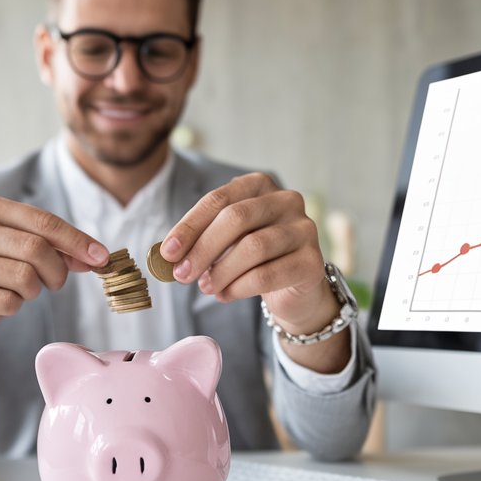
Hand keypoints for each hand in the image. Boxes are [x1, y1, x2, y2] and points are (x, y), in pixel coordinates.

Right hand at [0, 196, 107, 388]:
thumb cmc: (1, 271)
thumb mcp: (30, 251)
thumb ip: (62, 249)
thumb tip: (98, 258)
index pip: (44, 221)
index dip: (77, 241)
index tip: (102, 259)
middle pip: (36, 248)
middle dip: (57, 271)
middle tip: (56, 283)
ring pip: (24, 277)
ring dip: (34, 290)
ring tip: (22, 290)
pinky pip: (8, 302)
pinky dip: (15, 306)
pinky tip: (2, 302)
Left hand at [159, 173, 335, 334]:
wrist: (294, 289)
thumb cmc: (253, 259)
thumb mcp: (225, 242)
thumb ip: (200, 241)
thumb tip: (168, 255)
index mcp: (260, 185)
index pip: (219, 199)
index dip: (190, 226)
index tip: (168, 252)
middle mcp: (287, 200)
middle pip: (237, 218)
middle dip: (203, 248)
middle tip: (181, 275)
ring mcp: (304, 229)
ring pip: (253, 247)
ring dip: (220, 271)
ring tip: (205, 287)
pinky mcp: (312, 262)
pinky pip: (267, 275)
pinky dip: (239, 287)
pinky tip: (225, 295)